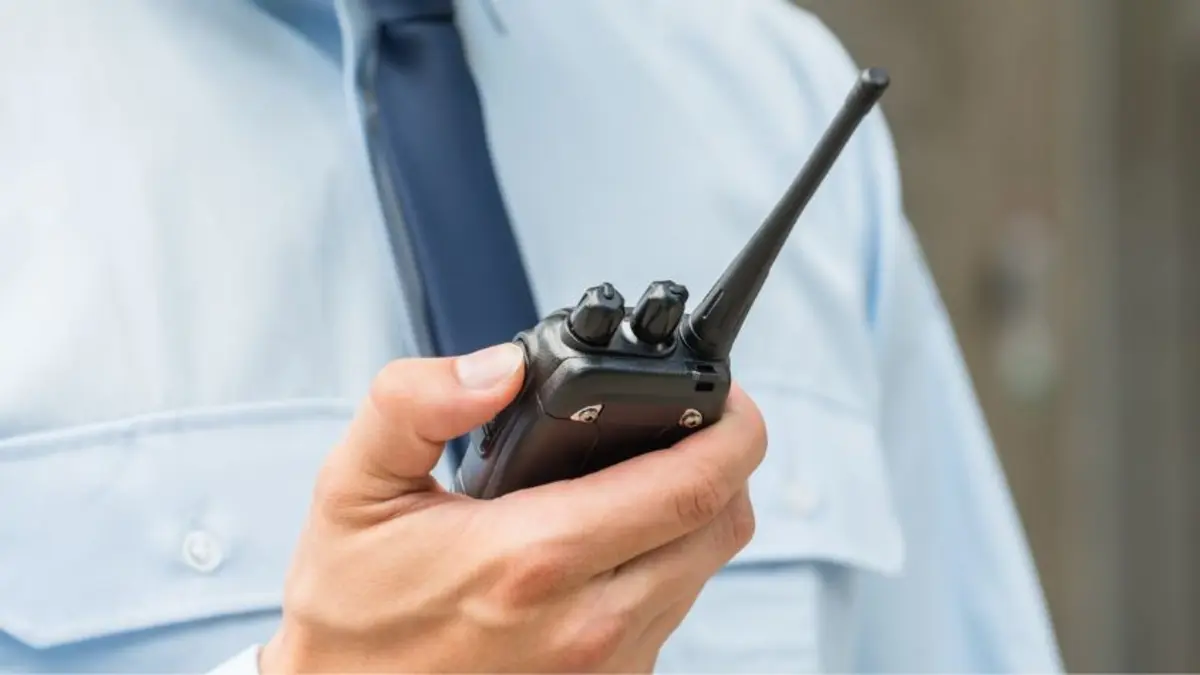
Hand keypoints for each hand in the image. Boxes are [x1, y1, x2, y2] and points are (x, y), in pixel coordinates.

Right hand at [259, 343, 766, 672]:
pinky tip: (615, 536)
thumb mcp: (355, 487)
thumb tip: (502, 365)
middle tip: (689, 421)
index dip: (733, 429)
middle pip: (721, 524)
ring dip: (694, 511)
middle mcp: (589, 623)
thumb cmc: (352, 606)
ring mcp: (607, 666)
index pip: (691, 488)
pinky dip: (667, 562)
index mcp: (534, 559)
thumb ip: (419, 405)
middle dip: (724, 461)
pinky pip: (674, 611)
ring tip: (644, 471)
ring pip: (705, 568)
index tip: (726, 395)